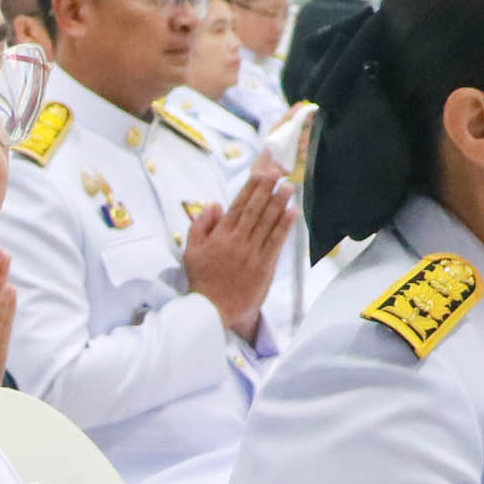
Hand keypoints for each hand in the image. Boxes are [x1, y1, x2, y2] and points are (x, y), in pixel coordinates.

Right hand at [179, 168, 295, 339]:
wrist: (213, 310)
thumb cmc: (202, 280)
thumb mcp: (191, 251)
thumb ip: (200, 226)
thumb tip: (214, 205)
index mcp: (220, 236)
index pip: (238, 206)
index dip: (251, 188)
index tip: (261, 173)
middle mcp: (237, 241)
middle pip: (255, 210)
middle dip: (267, 190)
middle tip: (279, 173)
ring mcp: (252, 253)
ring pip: (267, 223)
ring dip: (279, 203)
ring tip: (289, 187)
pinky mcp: (264, 266)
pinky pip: (276, 242)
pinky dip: (285, 226)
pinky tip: (292, 213)